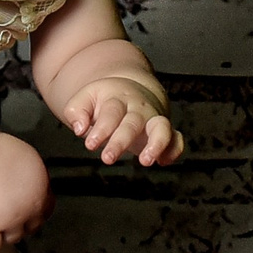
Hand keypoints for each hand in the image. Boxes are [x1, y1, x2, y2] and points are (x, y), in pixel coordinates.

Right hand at [0, 130, 49, 252]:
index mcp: (41, 188)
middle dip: (22, 223)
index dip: (36, 211)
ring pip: (14, 238)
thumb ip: (30, 175)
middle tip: (9, 216)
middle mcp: (31, 206)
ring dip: (5, 232)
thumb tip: (27, 182)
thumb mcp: (26, 158)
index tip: (27, 210)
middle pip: (33, 226)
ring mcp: (12, 218)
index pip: (47, 209)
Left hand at [67, 74, 182, 167]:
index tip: (90, 144)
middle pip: (133, 123)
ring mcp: (154, 119)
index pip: (112, 113)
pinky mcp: (165, 132)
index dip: (102, 129)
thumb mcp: (85, 98)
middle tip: (107, 158)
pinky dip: (174, 150)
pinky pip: (176, 139)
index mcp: (118, 99)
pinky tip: (163, 162)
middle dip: (121, 141)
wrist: (131, 90)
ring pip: (162, 127)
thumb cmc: (104, 100)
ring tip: (145, 161)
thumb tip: (78, 128)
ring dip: (156, 144)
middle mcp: (139, 109)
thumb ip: (76, 111)